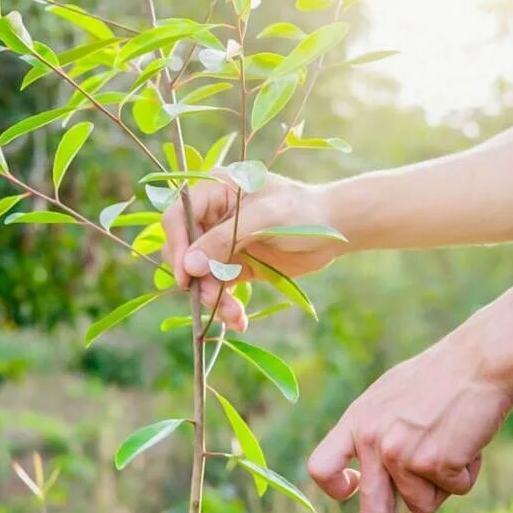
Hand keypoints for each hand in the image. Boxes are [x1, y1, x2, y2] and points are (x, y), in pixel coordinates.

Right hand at [161, 172, 347, 330]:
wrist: (336, 230)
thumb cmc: (302, 212)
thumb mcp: (263, 219)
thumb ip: (224, 240)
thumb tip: (189, 265)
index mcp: (214, 191)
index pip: (178, 218)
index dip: (177, 246)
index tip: (186, 277)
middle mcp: (212, 217)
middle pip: (185, 252)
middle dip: (197, 279)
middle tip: (213, 300)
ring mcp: (222, 244)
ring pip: (201, 276)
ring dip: (213, 298)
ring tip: (234, 315)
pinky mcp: (235, 266)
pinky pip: (219, 288)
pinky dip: (226, 306)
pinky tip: (238, 320)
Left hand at [307, 333, 512, 512]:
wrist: (478, 361)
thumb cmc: (438, 378)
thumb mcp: (388, 399)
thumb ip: (376, 435)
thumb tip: (372, 481)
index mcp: (356, 422)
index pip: (321, 468)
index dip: (336, 490)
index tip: (356, 493)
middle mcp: (372, 441)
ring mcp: (401, 454)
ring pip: (423, 505)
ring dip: (443, 486)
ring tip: (453, 443)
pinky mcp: (435, 462)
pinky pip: (455, 491)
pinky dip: (467, 474)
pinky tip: (468, 441)